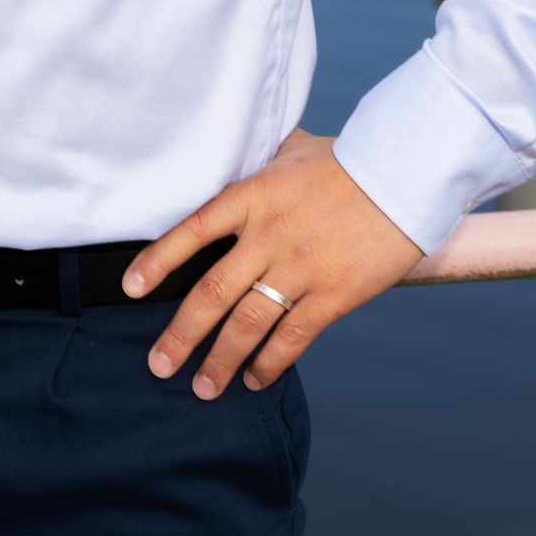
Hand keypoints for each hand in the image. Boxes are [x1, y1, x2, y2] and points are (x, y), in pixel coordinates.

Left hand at [124, 128, 422, 396]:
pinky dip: (269, 363)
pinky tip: (254, 379)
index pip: (192, 230)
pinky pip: (292, 338)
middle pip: (212, 291)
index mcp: (253, 195)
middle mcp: (269, 235)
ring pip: (247, 323)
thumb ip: (258, 160)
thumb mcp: (292, 149)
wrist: (405, 176)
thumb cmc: (347, 159)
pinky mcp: (333, 295)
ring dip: (221, 360)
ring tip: (204, 387)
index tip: (131, 288)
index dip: (158, 261)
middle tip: (159, 365)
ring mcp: (301, 268)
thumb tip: (235, 149)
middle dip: (181, 334)